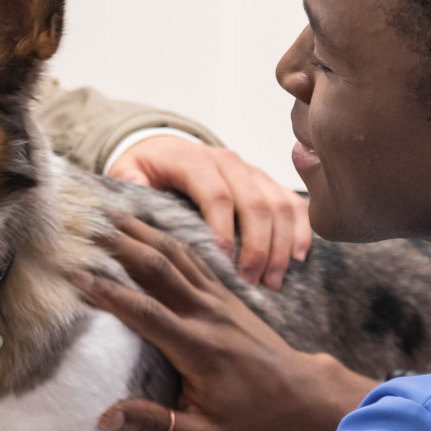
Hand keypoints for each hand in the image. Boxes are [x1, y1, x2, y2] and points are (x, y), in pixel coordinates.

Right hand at [76, 214, 377, 430]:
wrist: (301, 394)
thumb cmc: (250, 419)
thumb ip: (156, 426)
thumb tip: (105, 416)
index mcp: (197, 348)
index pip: (145, 312)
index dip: (109, 292)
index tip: (77, 276)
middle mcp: (206, 314)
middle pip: (159, 268)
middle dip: (122, 245)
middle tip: (87, 228)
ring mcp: (218, 299)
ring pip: (176, 255)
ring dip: (143, 232)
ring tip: (111, 213)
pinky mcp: (226, 294)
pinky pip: (192, 257)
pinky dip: (166, 238)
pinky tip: (148, 227)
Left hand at [107, 136, 311, 289]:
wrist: (165, 148)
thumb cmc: (146, 169)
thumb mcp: (129, 169)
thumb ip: (129, 178)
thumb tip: (130, 186)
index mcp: (194, 161)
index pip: (215, 194)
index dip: (222, 227)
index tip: (223, 260)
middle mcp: (229, 163)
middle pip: (254, 203)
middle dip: (256, 246)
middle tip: (251, 283)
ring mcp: (252, 172)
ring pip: (278, 205)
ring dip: (281, 245)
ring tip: (272, 282)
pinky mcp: (268, 183)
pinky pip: (293, 203)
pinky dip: (301, 229)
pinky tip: (299, 258)